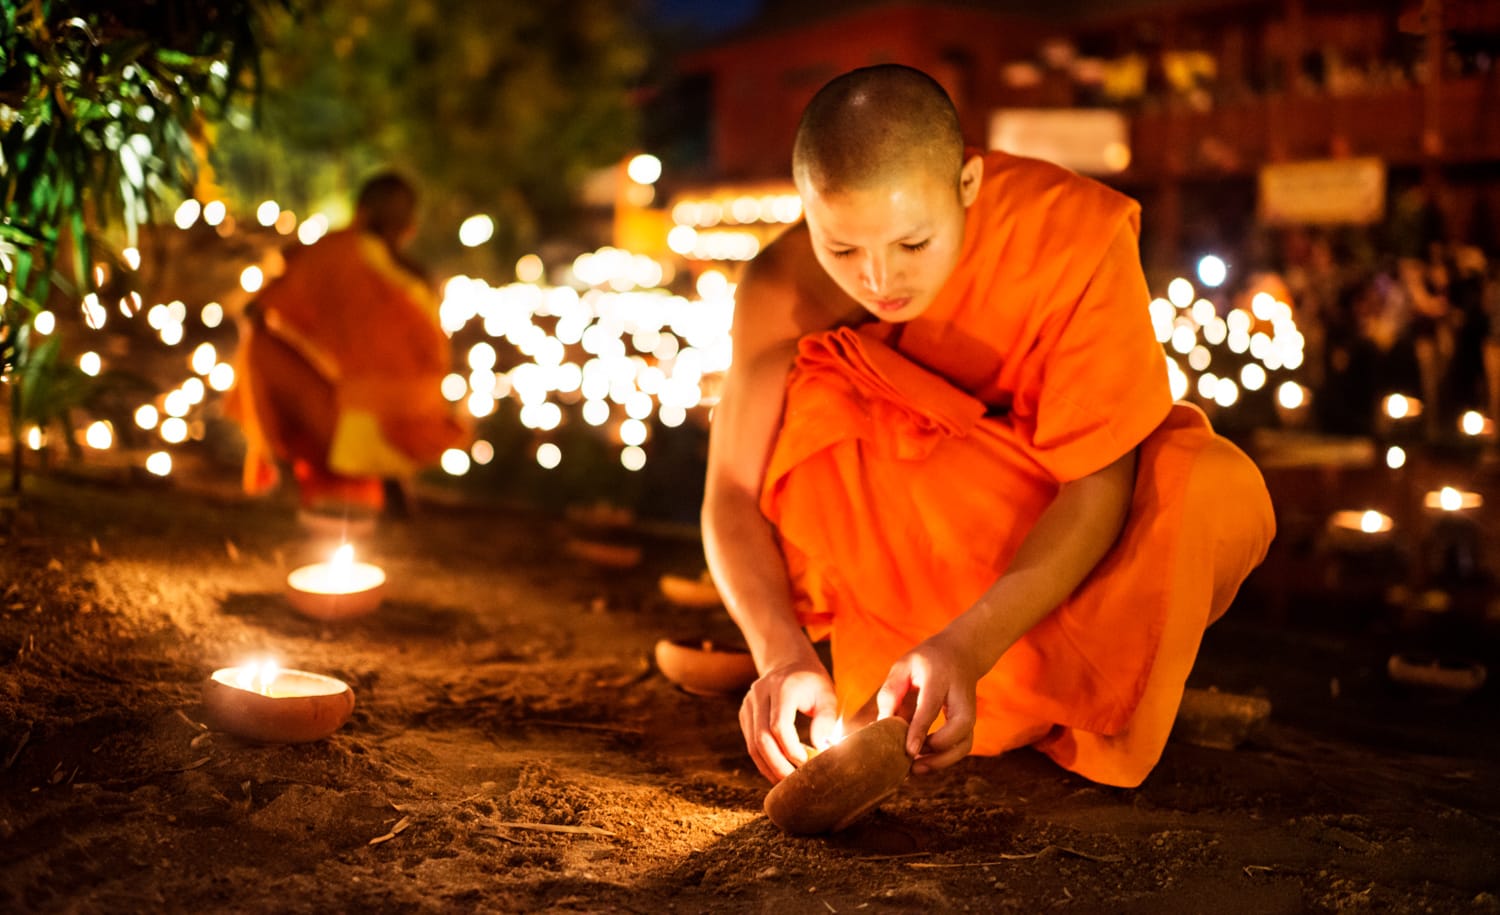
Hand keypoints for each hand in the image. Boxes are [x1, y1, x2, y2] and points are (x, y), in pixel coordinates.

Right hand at [739, 658, 837, 782]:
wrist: (787, 663)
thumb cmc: (811, 681)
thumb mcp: (827, 693)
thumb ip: (826, 718)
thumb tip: (821, 747)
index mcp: (781, 687)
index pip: (779, 726)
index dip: (792, 750)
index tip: (807, 763)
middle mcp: (759, 694)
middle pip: (762, 739)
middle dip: (779, 765)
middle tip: (796, 782)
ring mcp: (748, 704)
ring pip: (752, 745)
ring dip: (769, 767)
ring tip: (787, 782)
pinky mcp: (744, 714)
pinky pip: (750, 743)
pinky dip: (763, 760)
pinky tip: (778, 770)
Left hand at [875, 632, 982, 774]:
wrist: (962, 653)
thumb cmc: (926, 661)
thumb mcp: (904, 665)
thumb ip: (891, 691)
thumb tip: (881, 725)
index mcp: (940, 678)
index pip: (931, 707)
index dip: (919, 730)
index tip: (909, 751)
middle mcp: (961, 697)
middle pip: (959, 729)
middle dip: (939, 751)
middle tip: (913, 762)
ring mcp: (969, 712)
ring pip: (965, 744)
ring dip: (942, 761)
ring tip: (916, 769)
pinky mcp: (969, 724)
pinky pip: (962, 748)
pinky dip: (945, 760)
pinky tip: (924, 763)